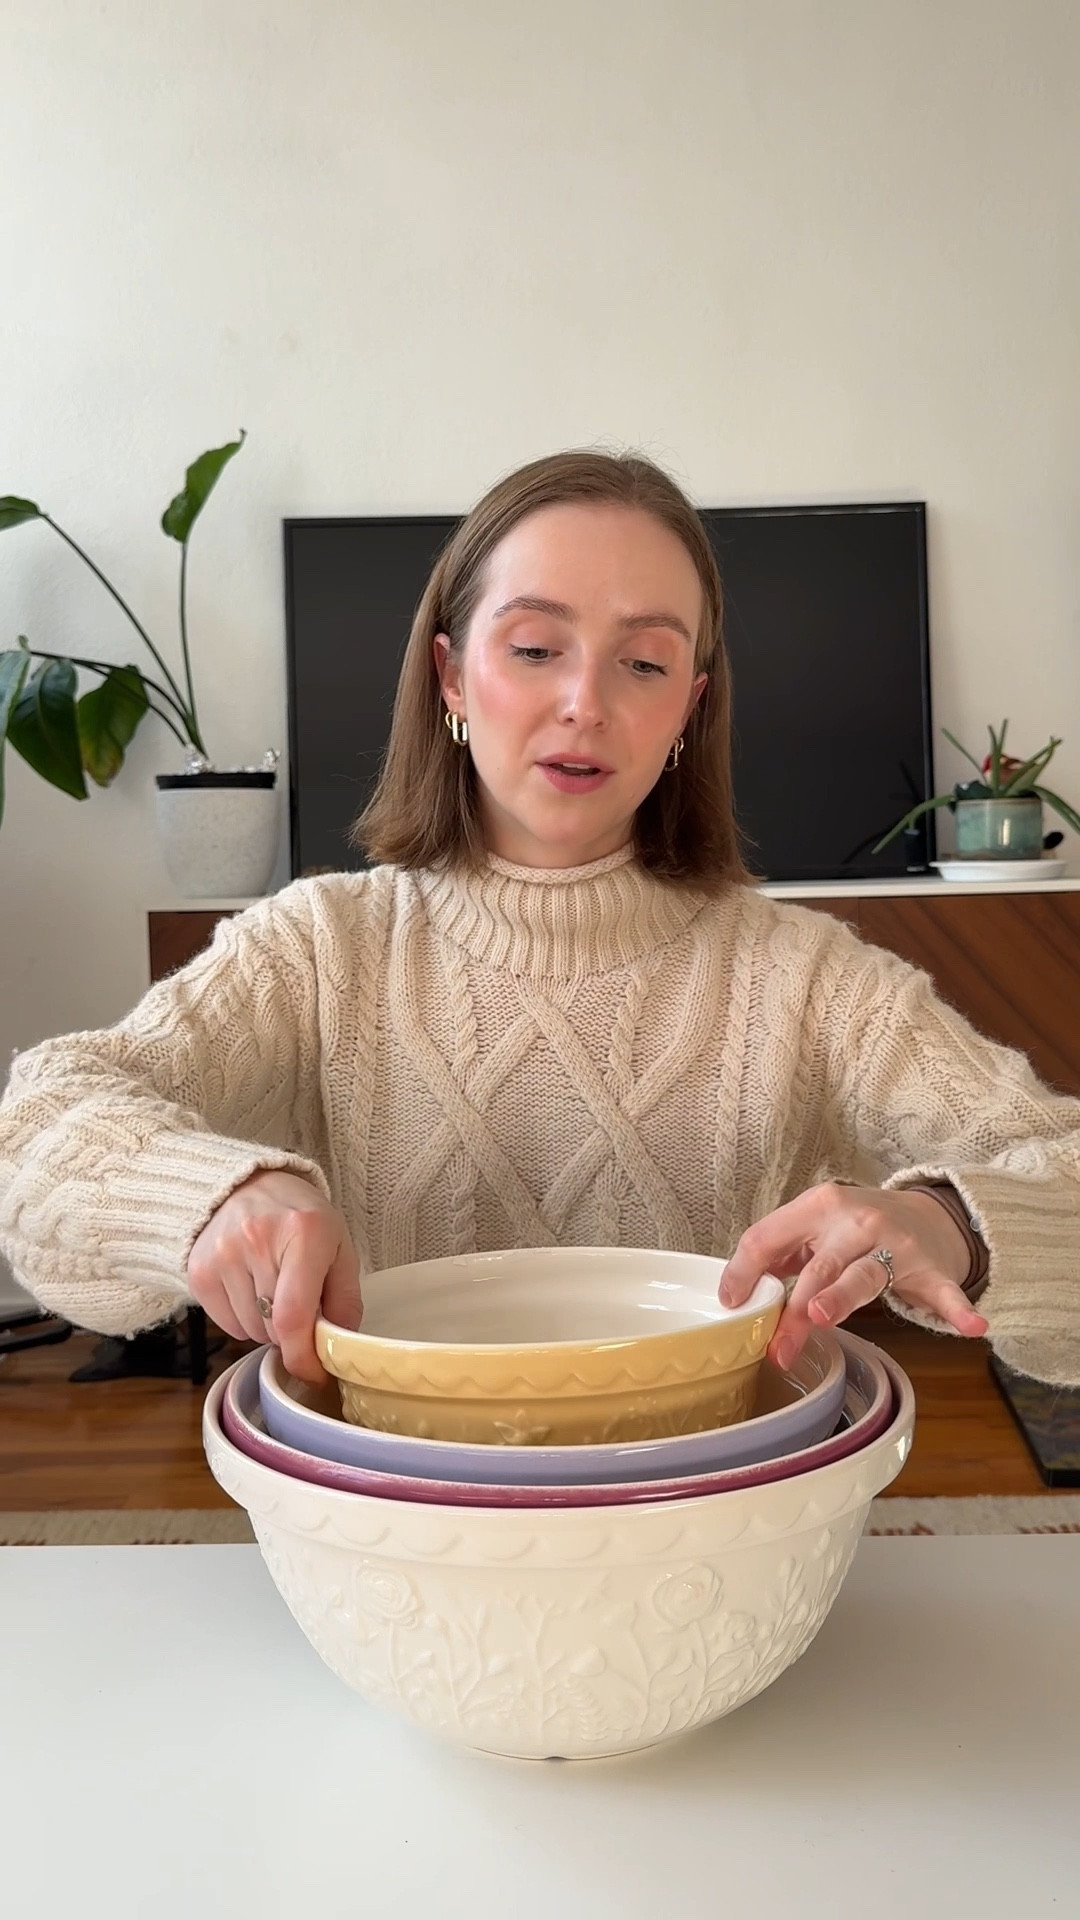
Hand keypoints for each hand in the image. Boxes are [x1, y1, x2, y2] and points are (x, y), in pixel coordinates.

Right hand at [187, 1170, 362, 1384]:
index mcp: (304, 1232)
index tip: (315, 1374)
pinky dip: (243, 1319)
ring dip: (267, 1326)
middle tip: (300, 1305)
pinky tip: (250, 1288)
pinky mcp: (198, 1270)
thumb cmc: (302, 1220)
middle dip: (292, 1334)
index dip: (304, 1357)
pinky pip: (226, 1324)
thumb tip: (337, 1347)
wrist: (248, 1185)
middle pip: (273, 1329)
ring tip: (273, 1289)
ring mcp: (221, 1254)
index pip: (294, 1316)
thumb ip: (345, 1299)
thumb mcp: (339, 1248)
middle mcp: (256, 1240)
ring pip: (249, 1330)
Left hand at [719, 1182, 988, 1369]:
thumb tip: (733, 1290)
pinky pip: (944, 1293)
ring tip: (821, 1315)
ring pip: (863, 1276)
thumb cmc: (856, 1227)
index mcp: (819, 1206)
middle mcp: (856, 1222)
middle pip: (818, 1267)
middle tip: (778, 1342)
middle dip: (794, 1307)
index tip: (732, 1306)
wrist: (925, 1215)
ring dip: (842, 1297)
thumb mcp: (813, 1226)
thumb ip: (777, 1252)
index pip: (769, 1237)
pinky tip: (973, 1326)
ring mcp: (895, 1246)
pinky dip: (957, 1309)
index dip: (745, 1272)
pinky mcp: (931, 1270)